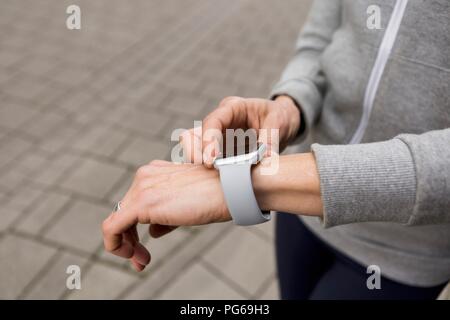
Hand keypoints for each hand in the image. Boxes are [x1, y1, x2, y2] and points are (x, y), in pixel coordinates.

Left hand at [102, 160, 229, 271]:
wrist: (229, 189)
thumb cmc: (215, 196)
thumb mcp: (185, 207)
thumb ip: (165, 218)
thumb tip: (153, 232)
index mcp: (154, 173)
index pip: (134, 204)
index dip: (134, 229)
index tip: (144, 249)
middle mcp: (144, 176)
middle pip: (123, 213)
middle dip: (130, 239)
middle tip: (141, 259)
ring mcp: (141, 188)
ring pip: (116, 221)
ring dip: (125, 245)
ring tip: (141, 261)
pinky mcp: (141, 203)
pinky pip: (112, 227)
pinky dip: (115, 245)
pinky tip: (130, 256)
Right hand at [181, 96, 300, 166]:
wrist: (283, 122)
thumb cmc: (280, 117)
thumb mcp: (279, 122)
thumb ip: (270, 139)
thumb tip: (265, 159)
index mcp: (233, 108)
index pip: (213, 121)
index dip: (208, 140)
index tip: (211, 160)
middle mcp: (221, 122)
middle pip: (195, 135)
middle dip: (195, 153)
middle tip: (206, 169)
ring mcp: (218, 137)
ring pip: (196, 149)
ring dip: (199, 163)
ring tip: (208, 178)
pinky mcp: (221, 151)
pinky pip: (208, 161)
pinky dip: (208, 171)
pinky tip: (213, 182)